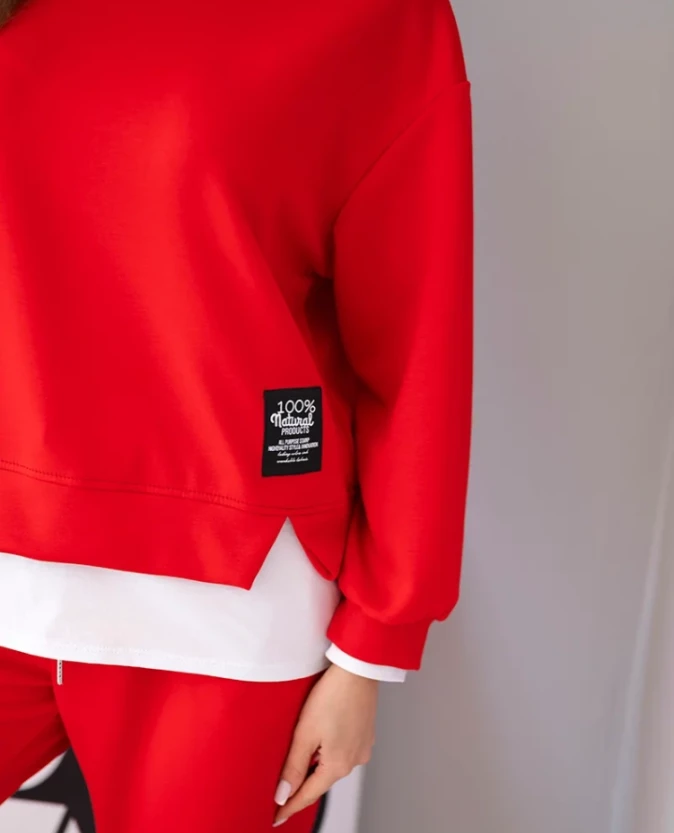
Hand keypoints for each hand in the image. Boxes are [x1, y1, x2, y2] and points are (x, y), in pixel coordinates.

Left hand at [273, 663, 378, 826]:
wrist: (357, 669)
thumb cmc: (332, 695)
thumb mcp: (305, 732)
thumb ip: (293, 766)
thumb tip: (283, 794)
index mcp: (338, 765)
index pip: (309, 795)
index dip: (291, 806)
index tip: (277, 817)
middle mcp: (354, 761)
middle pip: (322, 779)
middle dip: (303, 784)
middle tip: (283, 791)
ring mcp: (362, 747)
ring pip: (332, 763)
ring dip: (317, 764)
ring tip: (299, 759)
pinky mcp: (365, 734)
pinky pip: (343, 750)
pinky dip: (329, 750)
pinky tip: (320, 738)